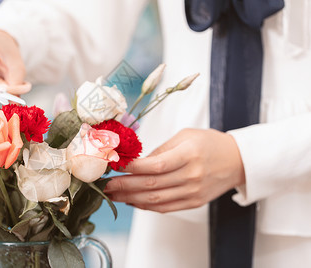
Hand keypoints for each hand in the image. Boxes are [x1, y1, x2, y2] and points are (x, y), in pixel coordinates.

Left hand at [104, 128, 245, 212]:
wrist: (238, 161)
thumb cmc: (209, 143)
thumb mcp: (185, 135)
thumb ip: (160, 149)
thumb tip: (136, 162)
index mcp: (189, 154)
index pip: (155, 165)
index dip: (131, 168)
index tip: (114, 165)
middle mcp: (191, 176)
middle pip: (151, 185)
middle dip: (124, 185)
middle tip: (105, 184)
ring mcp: (193, 192)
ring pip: (155, 200)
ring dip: (130, 198)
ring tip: (112, 194)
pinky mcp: (193, 202)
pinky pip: (165, 208)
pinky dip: (145, 206)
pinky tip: (131, 200)